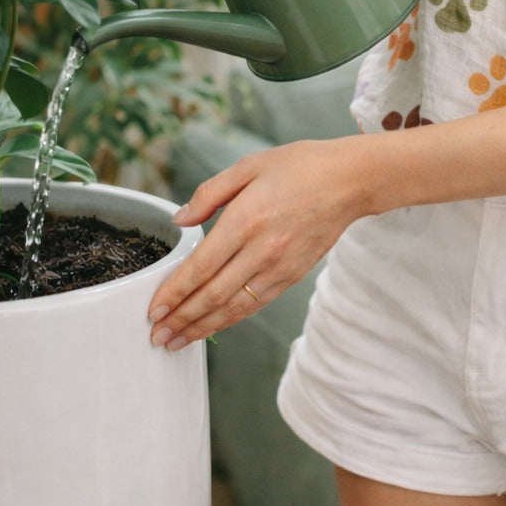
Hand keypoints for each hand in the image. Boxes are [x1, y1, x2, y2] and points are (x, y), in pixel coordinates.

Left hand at [147, 138, 366, 348]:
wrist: (351, 181)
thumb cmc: (301, 167)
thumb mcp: (249, 165)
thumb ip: (210, 193)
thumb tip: (180, 220)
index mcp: (247, 218)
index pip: (202, 266)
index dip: (175, 292)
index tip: (155, 309)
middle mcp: (263, 249)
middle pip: (214, 295)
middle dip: (182, 319)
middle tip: (157, 335)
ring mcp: (280, 267)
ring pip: (234, 307)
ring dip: (203, 327)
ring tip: (178, 341)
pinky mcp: (293, 276)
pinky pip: (256, 303)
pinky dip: (231, 319)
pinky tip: (213, 326)